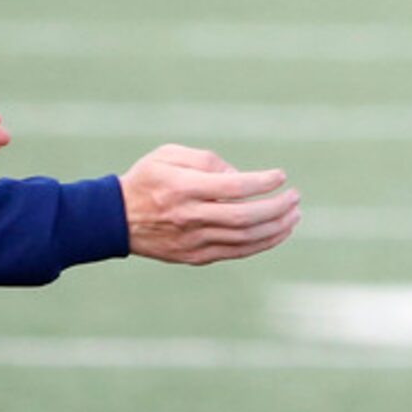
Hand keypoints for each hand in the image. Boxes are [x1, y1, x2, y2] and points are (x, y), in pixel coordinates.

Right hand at [120, 145, 299, 263]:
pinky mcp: (196, 256)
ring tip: (294, 214)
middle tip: (295, 196)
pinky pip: (237, 252)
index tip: (280, 176)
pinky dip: (263, 243)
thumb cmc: (147, 179)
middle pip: (244, 217)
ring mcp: (194, 241)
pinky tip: (279, 232)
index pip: (233, 187)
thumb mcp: (168, 155)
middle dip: (277, 207)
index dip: (261, 182)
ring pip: (245, 238)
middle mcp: (190, 217)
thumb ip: (206, 160)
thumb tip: (239, 175)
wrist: (116, 219)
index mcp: (183, 189)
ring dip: (276, 227)